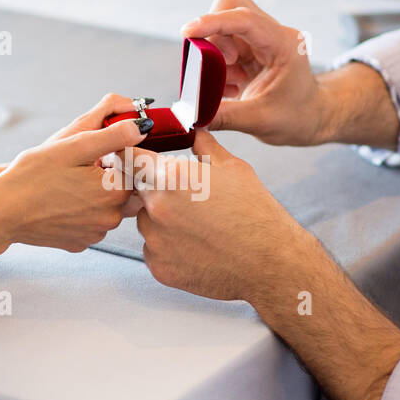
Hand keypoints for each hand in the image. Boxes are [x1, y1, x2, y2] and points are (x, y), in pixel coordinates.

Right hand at [0, 105, 149, 261]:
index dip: (115, 156)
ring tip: (64, 185)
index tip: (92, 154)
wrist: (1, 212)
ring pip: (107, 207)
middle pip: (123, 190)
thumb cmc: (33, 176)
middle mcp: (111, 218)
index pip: (133, 168)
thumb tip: (142, 127)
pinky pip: (90, 223)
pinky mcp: (79, 244)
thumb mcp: (74, 146)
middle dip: (106, 176)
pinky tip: (59, 203)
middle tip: (75, 169)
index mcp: (115, 192)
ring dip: (94, 195)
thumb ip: (113, 136)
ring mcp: (95, 234)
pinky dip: (81, 212)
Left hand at [130, 129, 311, 301]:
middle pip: (138, 191)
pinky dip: (168, 246)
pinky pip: (153, 249)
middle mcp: (157, 208)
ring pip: (145, 221)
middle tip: (187, 198)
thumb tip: (193, 132)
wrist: (269, 262)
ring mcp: (155, 241)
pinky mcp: (159, 267)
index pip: (129, 158)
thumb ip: (204, 147)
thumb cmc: (256, 214)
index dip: (130, 155)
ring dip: (161, 219)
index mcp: (171, 177)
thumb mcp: (233, 168)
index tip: (132, 156)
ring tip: (197, 225)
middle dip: (155, 189)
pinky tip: (196, 245)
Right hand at [180, 0, 331, 146]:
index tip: (187, 33)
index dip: (212, 22)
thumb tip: (191, 114)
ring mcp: (261, 37)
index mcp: (284, 44)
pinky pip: (222, 43)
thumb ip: (224, 116)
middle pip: (230, 7)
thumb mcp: (261, 122)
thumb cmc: (297, 117)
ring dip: (215, 54)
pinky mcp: (250, 46)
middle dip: (213, 36)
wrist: (312, 117)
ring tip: (232, 84)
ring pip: (223, 26)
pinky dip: (218, 64)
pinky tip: (234, 86)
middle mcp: (273, 33)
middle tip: (218, 68)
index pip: (244, 19)